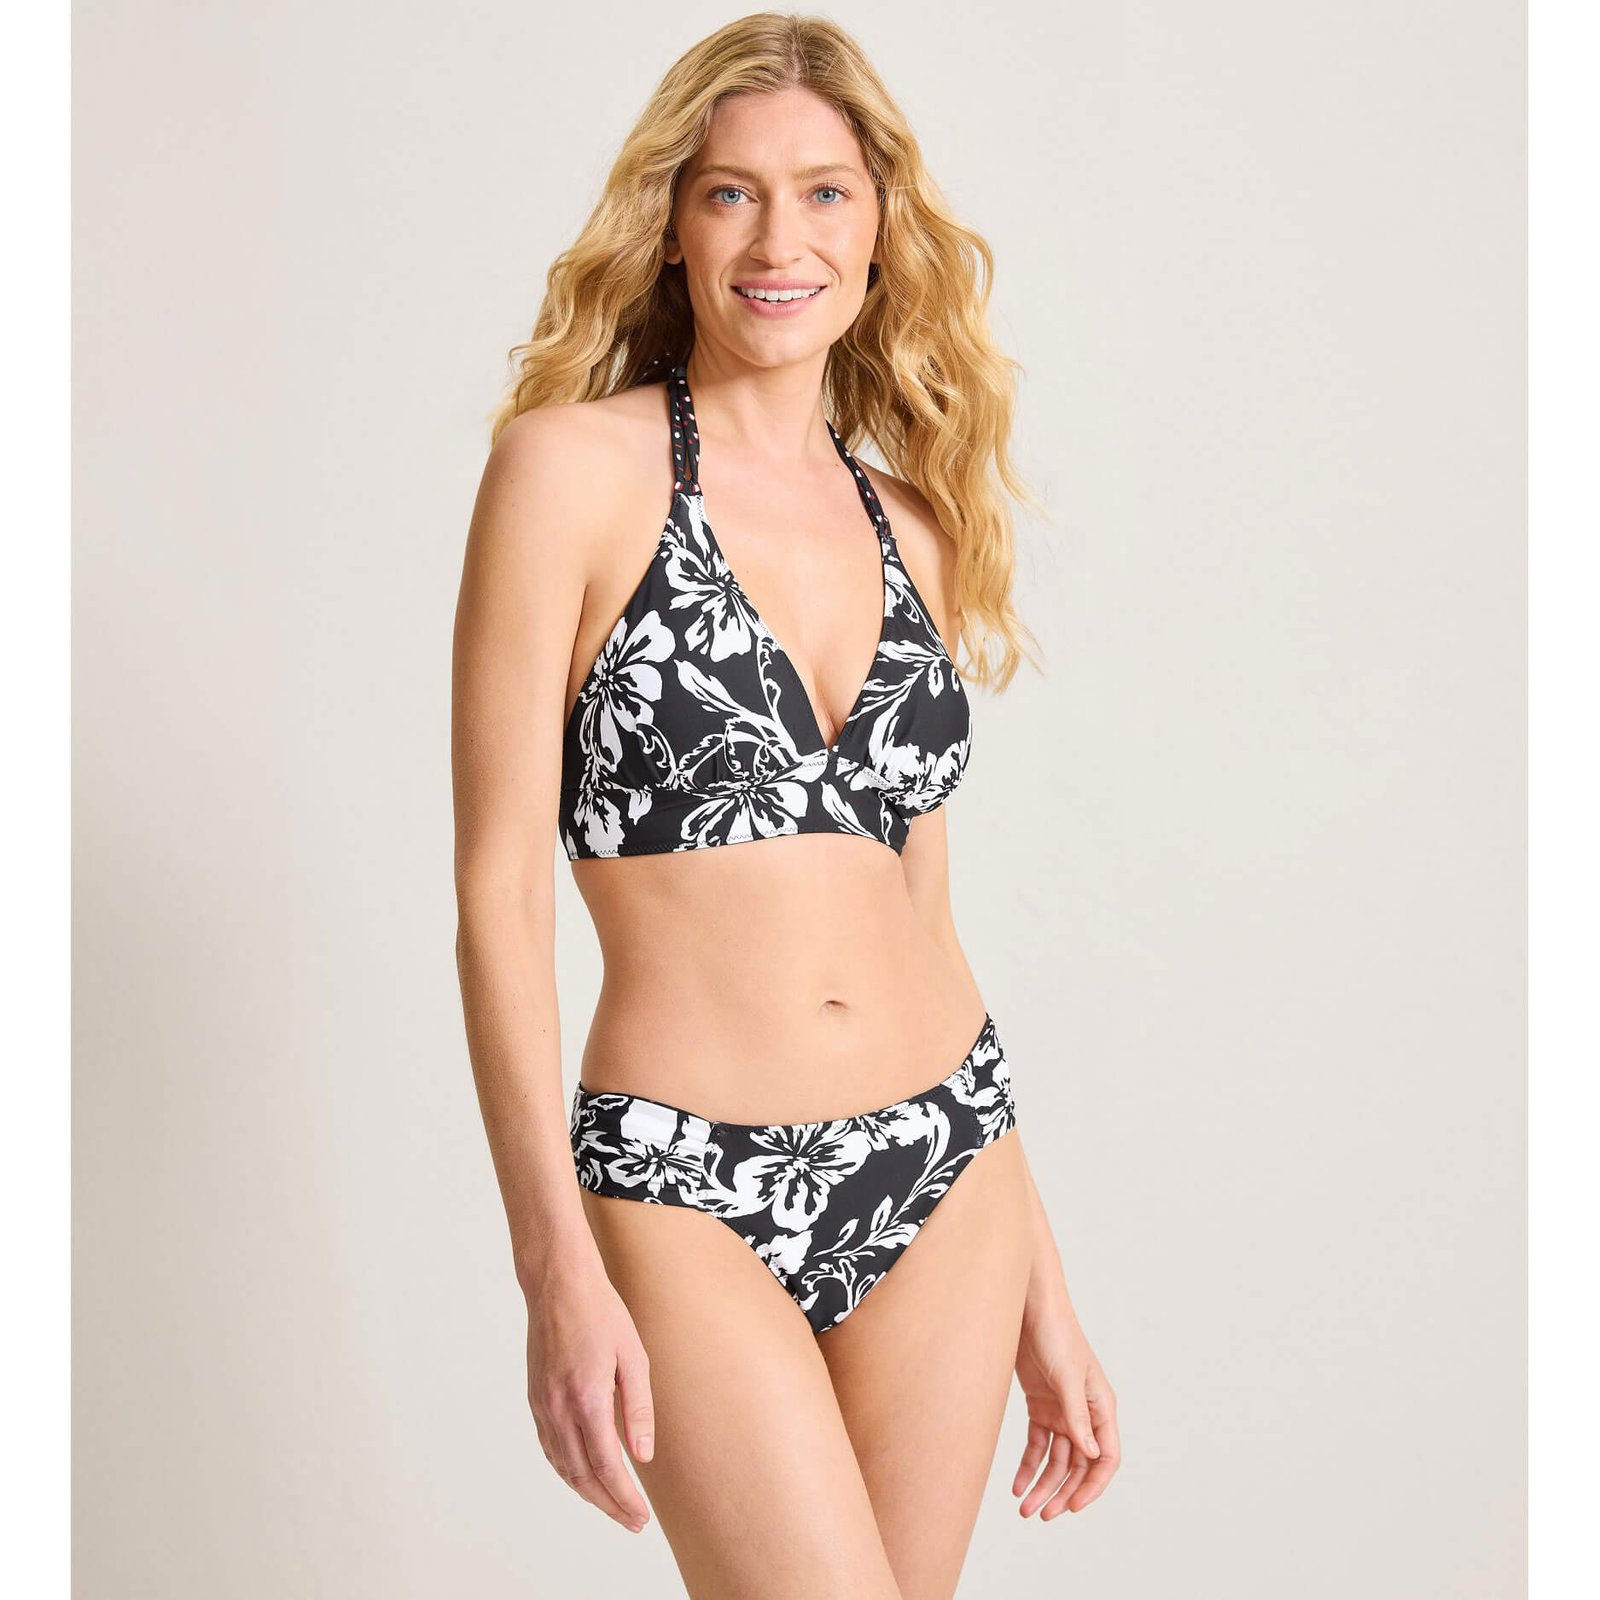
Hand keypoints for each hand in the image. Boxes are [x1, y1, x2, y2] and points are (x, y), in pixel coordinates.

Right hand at [523, 1254, 656, 1532]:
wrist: (557, 1284)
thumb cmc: (600, 1312)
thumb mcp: (633, 1356)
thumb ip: (638, 1408)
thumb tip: (643, 1455)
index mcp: (588, 1398)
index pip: (607, 1466)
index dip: (624, 1497)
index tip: (640, 1516)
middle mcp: (559, 1409)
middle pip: (583, 1476)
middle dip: (609, 1505)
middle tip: (632, 1522)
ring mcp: (543, 1406)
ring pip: (563, 1467)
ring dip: (588, 1493)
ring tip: (612, 1506)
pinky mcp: (535, 1399)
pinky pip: (550, 1449)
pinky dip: (567, 1471)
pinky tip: (583, 1477)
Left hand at [1011, 1282, 1120, 1519]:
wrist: (1026, 1305)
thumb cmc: (1056, 1333)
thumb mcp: (1068, 1376)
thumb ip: (1077, 1415)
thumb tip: (1089, 1454)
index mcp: (1102, 1407)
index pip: (1105, 1458)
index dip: (1092, 1487)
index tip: (1072, 1508)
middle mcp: (1085, 1413)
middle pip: (1079, 1465)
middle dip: (1062, 1492)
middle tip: (1042, 1515)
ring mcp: (1061, 1410)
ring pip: (1056, 1459)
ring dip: (1043, 1484)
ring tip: (1024, 1508)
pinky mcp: (1040, 1404)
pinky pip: (1037, 1444)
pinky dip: (1029, 1465)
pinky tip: (1017, 1484)